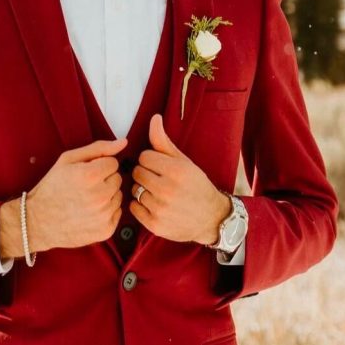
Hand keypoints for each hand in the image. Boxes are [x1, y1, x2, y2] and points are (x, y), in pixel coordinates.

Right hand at [21, 137, 126, 253]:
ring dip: (106, 196)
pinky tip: (90, 212)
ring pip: (118, 196)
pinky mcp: (106, 230)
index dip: (99, 166)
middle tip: (84, 187)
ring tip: (86, 200)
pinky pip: (117, 213)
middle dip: (104, 180)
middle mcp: (100, 196)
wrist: (38, 221)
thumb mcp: (68, 160)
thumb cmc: (51, 188)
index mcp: (90, 175)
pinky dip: (106, 212)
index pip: (113, 163)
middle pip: (118, 179)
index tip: (85, 173)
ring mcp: (104, 215)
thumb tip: (123, 142)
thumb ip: (98, 148)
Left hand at [130, 114, 230, 245]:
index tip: (161, 167)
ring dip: (143, 190)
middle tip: (158, 180)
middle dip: (146, 174)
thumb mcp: (184, 162)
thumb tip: (154, 119)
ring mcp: (160, 209)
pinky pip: (133, 207)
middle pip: (137, 172)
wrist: (211, 218)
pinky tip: (154, 205)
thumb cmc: (196, 186)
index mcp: (176, 171)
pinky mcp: (154, 225)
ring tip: (158, 193)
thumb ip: (163, 141)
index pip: (144, 156)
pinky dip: (140, 206)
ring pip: (134, 190)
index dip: (152, 161)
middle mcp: (167, 190)